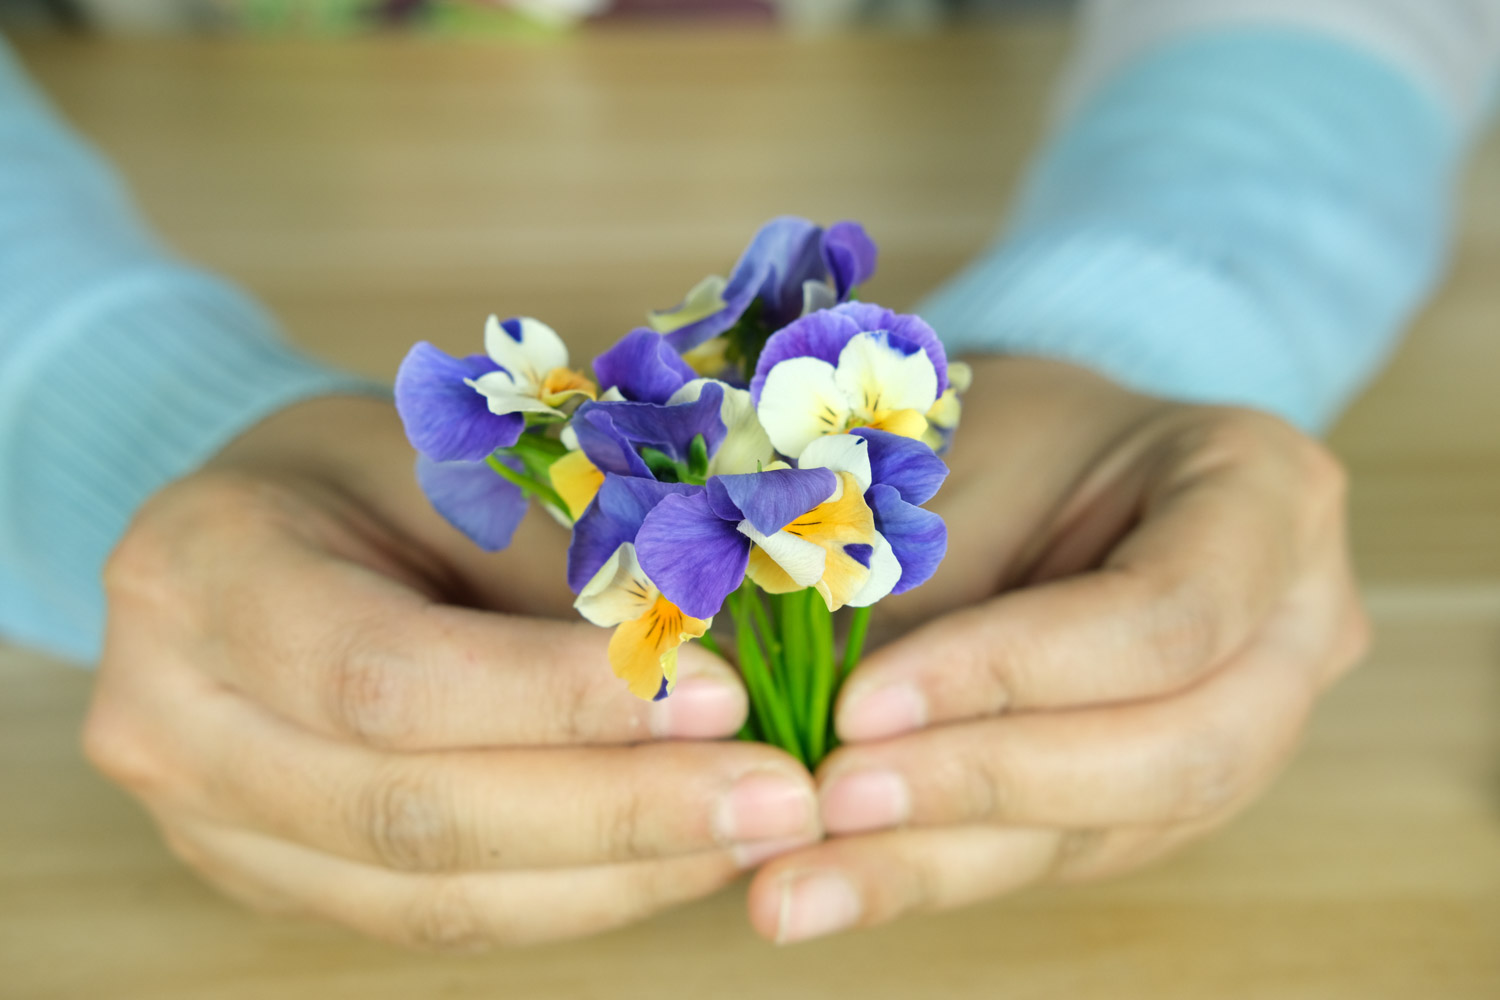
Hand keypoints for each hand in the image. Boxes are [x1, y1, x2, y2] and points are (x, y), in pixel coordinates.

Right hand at [84, 396, 819, 949]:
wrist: (255, 530)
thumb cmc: (364, 471)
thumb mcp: (453, 461)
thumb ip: (561, 562)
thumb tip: (719, 651)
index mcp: (203, 578)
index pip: (386, 675)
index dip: (559, 701)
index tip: (720, 694)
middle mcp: (178, 726)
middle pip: (412, 813)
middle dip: (619, 813)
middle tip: (781, 795)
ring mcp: (217, 827)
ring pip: (435, 897)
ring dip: (619, 873)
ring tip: (759, 831)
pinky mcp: (285, 882)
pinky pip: (443, 919)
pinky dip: (578, 897)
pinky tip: (683, 860)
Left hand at [746, 358, 1368, 942]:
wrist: (1048, 463)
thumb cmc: (1005, 437)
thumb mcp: (960, 468)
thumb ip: (904, 587)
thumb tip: (795, 723)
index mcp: (1268, 494)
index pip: (1168, 613)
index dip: (1011, 672)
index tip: (861, 702)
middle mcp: (1293, 628)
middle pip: (1177, 751)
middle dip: (985, 783)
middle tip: (832, 796)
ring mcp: (1251, 728)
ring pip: (1114, 830)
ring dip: (940, 859)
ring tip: (801, 878)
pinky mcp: (1166, 799)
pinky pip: (1059, 854)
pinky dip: (933, 868)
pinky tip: (829, 883)